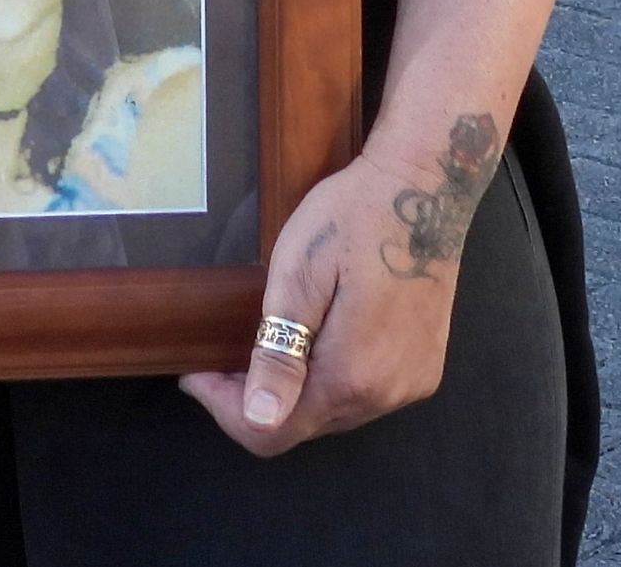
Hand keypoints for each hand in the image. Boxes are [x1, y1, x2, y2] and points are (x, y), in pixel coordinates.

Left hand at [180, 110, 503, 456]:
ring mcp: (412, 383)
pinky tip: (315, 340)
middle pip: (304, 427)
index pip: (273, 433)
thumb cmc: (352, 218)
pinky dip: (331, 379)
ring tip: (266, 343)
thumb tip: (260, 419)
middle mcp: (388, 395)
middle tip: (224, 353)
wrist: (424, 187)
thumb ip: (280, 354)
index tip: (196, 373)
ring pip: (335, 413)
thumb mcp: (299, 276)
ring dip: (295, 391)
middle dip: (257, 399)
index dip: (227, 412)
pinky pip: (365, 394)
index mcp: (352, 376)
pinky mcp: (424, 367)